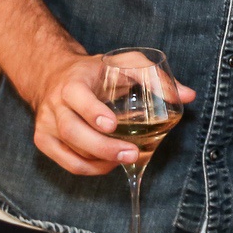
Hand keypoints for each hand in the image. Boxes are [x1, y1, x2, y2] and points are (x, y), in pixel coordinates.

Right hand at [24, 51, 197, 176]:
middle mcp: (55, 105)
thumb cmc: (95, 71)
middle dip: (103, 147)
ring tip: (126, 158)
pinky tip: (110, 163)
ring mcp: (46, 125)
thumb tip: (188, 96)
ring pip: (71, 152)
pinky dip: (90, 168)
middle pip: (73, 132)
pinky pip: (68, 163)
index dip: (93, 112)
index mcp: (72, 83)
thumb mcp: (123, 65)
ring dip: (100, 160)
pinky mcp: (44, 141)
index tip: (112, 124)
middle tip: (132, 153)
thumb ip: (155, 77)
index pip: (77, 98)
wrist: (53, 76)